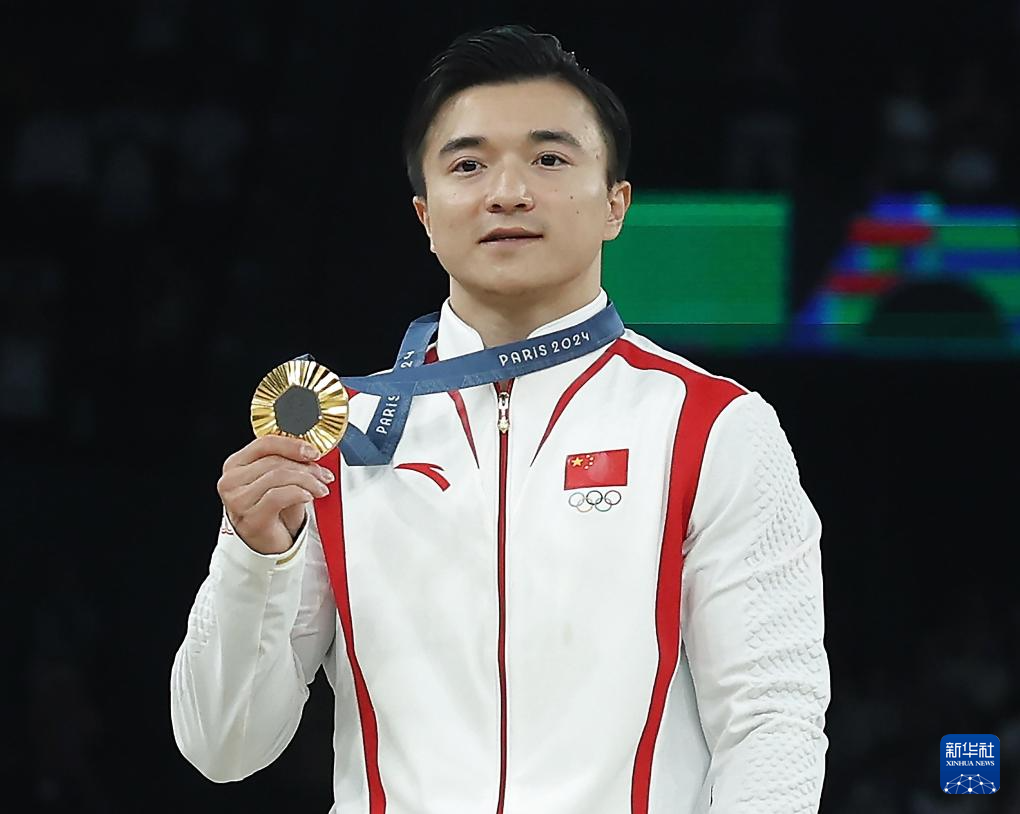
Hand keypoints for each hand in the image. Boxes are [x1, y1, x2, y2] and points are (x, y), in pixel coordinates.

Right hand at [217, 436, 333, 554]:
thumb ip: (288, 463)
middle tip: (323, 474)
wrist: (267, 546)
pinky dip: (299, 493)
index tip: (313, 452)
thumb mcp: (279, 481)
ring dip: (307, 480)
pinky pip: (279, 496)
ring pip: (279, 476)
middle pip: (275, 461)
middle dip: (306, 466)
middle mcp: (231, 481)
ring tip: (320, 488)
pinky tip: (308, 496)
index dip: (292, 444)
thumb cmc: (272, 512)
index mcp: (235, 465)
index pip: (264, 443)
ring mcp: (238, 501)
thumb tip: (311, 452)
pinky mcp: (250, 519)